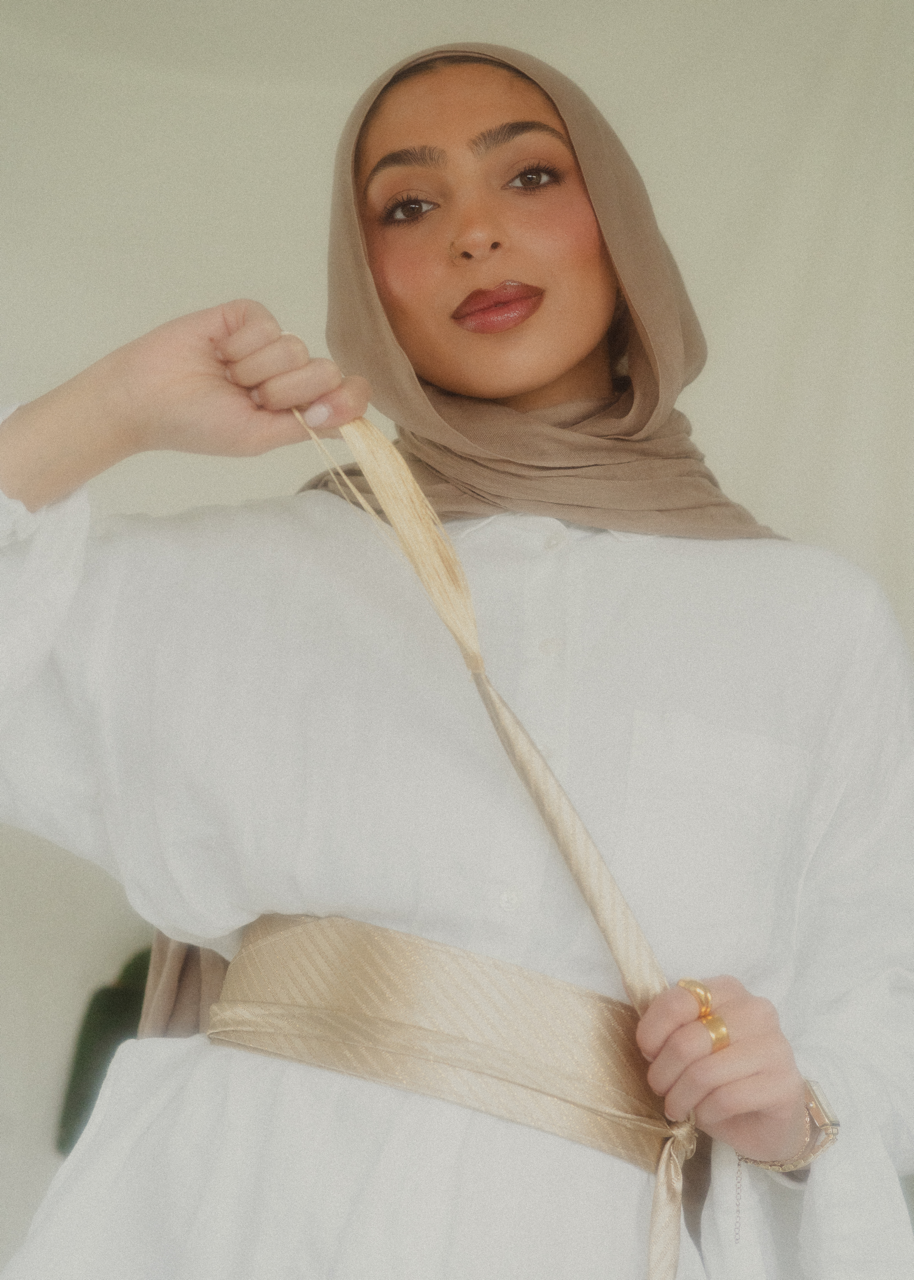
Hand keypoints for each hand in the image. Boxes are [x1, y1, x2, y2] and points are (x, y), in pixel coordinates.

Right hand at [105, 298, 369, 454]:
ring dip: (254, 369)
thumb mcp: (258, 437)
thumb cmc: (198, 424)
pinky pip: (267, 323)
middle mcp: (287, 373)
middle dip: (284, 391)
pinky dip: (242, 344)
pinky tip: (219, 352)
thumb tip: (352, 419)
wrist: (146, 398)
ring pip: (294, 347)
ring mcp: (267, 344)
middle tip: (247, 397)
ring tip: (225, 376)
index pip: (345, 395)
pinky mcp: (245, 317)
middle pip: (324, 370)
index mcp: (295, 406)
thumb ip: (306, 426)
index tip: (318, 411)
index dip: (345, 399)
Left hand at [635, 976, 807, 1162]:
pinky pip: (726, 1099)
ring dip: (680, 1097)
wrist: (765, 1119)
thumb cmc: (721, 1077)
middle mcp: (756, 1011)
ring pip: (705, 1073)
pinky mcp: (784, 1084)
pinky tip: (704, 1115)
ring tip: (676, 1107)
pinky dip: (705, 1112)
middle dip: (663, 1072)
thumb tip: (648, 1044)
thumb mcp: (690, 1046)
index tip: (648, 1053)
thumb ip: (671, 1032)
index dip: (653, 1030)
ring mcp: (775, 1046)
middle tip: (659, 1089)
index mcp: (728, 990)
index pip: (679, 1000)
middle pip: (687, 1041)